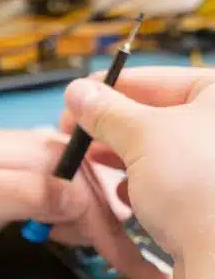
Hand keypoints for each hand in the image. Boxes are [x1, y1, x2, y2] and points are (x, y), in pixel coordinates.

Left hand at [0, 121, 169, 278]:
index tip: (148, 278)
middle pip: (102, 208)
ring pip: (89, 209)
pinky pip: (73, 205)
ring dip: (70, 229)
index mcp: (53, 158)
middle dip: (91, 237)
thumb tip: (78, 202)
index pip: (98, 207)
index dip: (120, 246)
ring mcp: (60, 164)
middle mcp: (65, 156)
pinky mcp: (54, 173)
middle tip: (43, 236)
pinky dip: (63, 222)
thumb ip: (30, 195)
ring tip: (32, 225)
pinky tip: (37, 220)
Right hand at [60, 66, 214, 278]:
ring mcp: (212, 166)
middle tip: (76, 134)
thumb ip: (105, 112)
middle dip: (110, 128)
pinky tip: (123, 194)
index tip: (77, 99)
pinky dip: (141, 184)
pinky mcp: (206, 198)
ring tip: (92, 163)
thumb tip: (78, 92)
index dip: (109, 89)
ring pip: (156, 152)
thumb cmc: (198, 188)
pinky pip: (166, 180)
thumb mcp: (140, 136)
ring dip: (121, 158)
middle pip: (153, 117)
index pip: (154, 79)